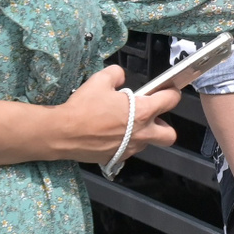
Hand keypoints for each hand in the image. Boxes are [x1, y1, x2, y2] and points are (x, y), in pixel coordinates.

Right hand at [60, 66, 178, 162]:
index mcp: (143, 112)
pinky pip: (127, 151)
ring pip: (146, 143)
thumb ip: (116, 74)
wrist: (62, 133)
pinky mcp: (117, 158)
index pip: (171, 100)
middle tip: (149, 117)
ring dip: (140, 134)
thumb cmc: (82, 107)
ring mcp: (130, 149)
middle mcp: (142, 133)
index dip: (171, 93)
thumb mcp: (99, 81)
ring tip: (122, 125)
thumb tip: (120, 76)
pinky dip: (123, 144)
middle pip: (169, 135)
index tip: (167, 91)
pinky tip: (108, 136)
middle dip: (164, 125)